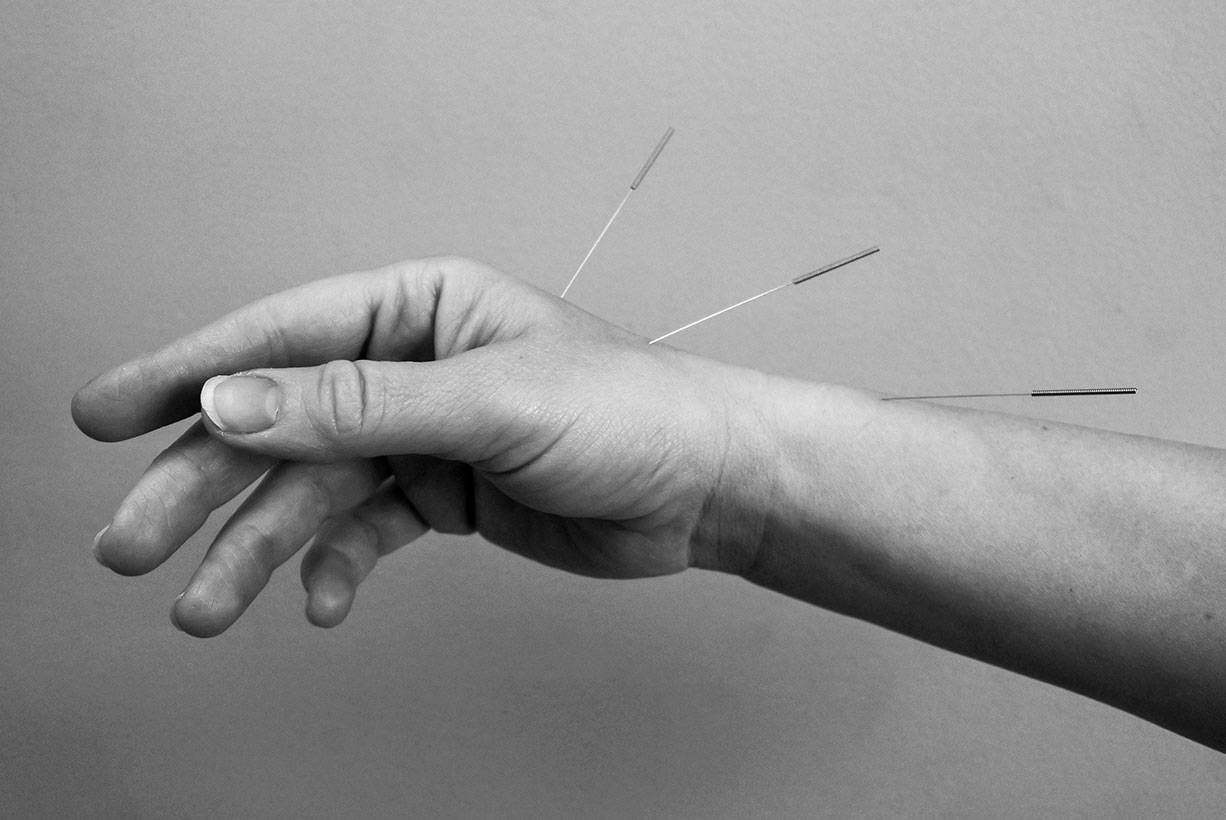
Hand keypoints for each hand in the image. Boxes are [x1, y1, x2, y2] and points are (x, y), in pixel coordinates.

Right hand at [73, 257, 770, 636]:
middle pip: (282, 422)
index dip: (189, 375)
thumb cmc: (629, 414)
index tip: (109, 414)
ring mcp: (426, 434)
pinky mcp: (447, 494)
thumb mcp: (489, 403)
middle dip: (205, 483)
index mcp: (421, 308)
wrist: (708, 486)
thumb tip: (234, 403)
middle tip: (131, 542)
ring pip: (316, 489)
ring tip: (205, 607)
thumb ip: (358, 406)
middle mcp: (413, 365)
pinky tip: (321, 603)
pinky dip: (338, 566)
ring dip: (259, 548)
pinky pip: (367, 530)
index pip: (282, 335)